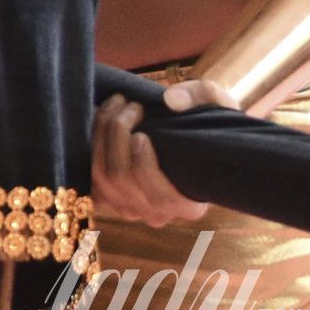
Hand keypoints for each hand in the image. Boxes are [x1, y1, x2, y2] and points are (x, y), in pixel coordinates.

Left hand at [91, 81, 232, 224]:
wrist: (191, 140)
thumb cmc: (209, 128)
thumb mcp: (221, 107)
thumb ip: (205, 96)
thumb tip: (172, 101)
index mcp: (190, 207)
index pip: (161, 198)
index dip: (144, 165)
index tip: (142, 134)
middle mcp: (157, 214)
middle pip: (121, 179)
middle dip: (117, 134)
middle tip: (129, 104)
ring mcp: (128, 208)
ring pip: (100, 176)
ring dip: (101, 132)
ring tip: (117, 104)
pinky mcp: (107, 197)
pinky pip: (87, 177)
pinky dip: (89, 145)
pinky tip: (102, 118)